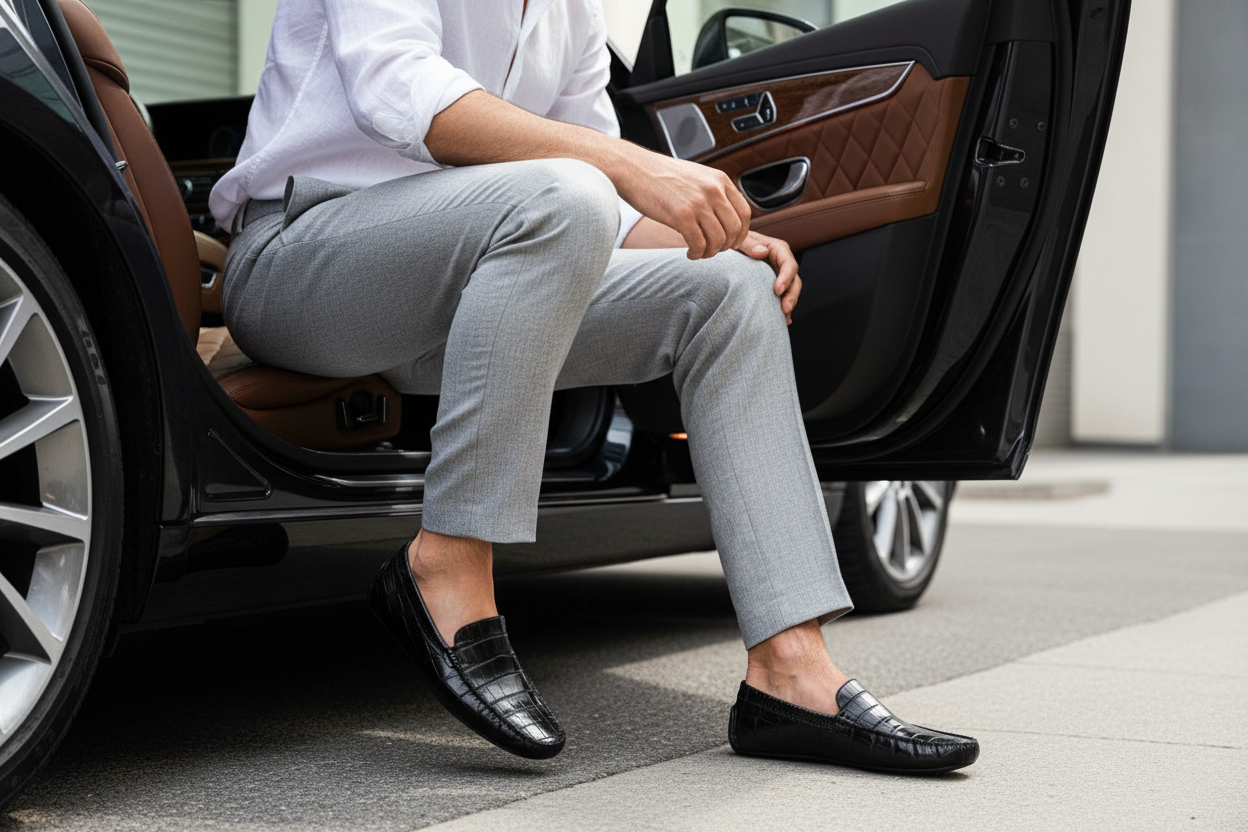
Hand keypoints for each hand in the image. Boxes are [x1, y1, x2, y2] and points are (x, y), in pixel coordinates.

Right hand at [613, 149, 751, 260]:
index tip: (732, 242)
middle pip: (734, 229)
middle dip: (726, 246)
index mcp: (720, 180)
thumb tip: (726, 215)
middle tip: (714, 250)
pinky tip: (690, 254)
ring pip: (718, 240)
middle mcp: (713, 190)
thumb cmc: (660, 175)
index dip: (741, 233)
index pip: (744, 213)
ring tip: (699, 253)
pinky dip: (697, 254)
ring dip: (710, 253)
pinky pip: (699, 244)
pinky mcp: (681, 215)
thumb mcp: (696, 176)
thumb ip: (713, 192)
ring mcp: (698, 202)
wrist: (633, 168)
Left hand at [739, 231, 800, 324]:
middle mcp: (782, 263)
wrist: (732, 249)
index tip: (777, 290)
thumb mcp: (741, 240)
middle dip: (791, 295)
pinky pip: (782, 298)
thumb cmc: (736, 241)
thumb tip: (761, 252)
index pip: (788, 263)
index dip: (786, 277)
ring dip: (789, 304)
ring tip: (783, 318)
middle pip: (794, 280)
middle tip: (784, 308)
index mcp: (777, 249)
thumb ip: (749, 244)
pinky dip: (782, 310)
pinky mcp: (774, 286)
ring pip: (791, 291)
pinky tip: (783, 322)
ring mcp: (779, 275)